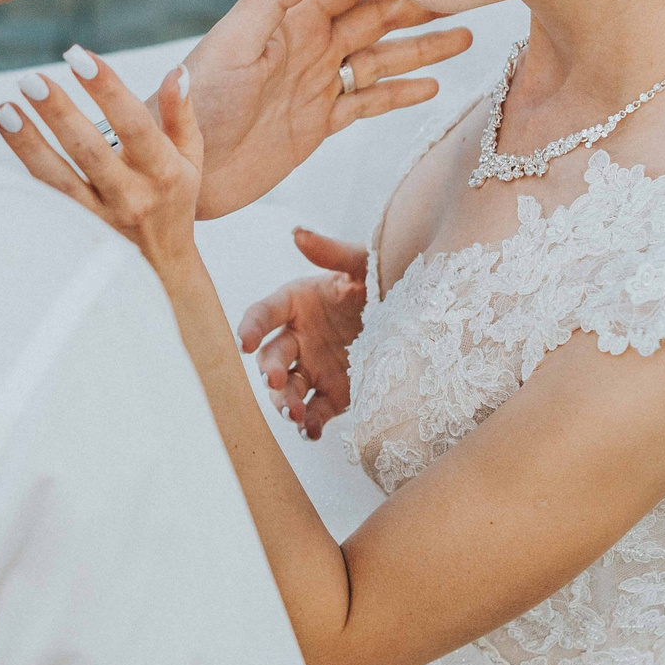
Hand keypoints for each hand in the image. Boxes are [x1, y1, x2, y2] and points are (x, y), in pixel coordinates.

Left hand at [0, 47, 203, 273]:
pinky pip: (46, 195)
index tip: (80, 57)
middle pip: (90, 150)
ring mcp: (101, 216)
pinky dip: (25, 163)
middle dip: (59, 112)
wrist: (161, 268)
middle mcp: (131, 195)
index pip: (135, 124)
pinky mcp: (76, 229)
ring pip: (58, 178)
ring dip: (28, 142)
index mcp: (163, 171)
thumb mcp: (189, 158)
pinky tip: (6, 131)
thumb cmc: (174, 199)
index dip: (107, 89)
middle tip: (32, 79)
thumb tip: (175, 71)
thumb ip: (181, 114)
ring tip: (4, 108)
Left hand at [184, 0, 472, 219]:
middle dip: (419, 1)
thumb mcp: (232, 44)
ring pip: (381, 57)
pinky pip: (368, 102)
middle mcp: (308, 46)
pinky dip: (400, 93)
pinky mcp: (318, 124)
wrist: (179, 172)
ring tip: (467, 34)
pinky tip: (433, 86)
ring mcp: (316, 84)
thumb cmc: (195, 103)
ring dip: (422, 46)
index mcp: (288, 20)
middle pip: (375, 14)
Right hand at [235, 230, 369, 441]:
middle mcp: (300, 337)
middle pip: (272, 356)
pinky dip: (309, 424)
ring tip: (293, 413)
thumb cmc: (384, 282)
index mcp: (298, 303)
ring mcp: (315, 368)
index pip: (264, 313)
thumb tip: (297, 233)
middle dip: (270, 370)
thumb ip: (331, 252)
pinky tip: (310, 432)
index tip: (244, 341)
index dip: (251, 326)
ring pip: (288, 388)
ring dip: (285, 401)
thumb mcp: (364, 264)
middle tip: (276, 380)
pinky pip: (315, 412)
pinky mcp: (334, 394)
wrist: (420, 316)